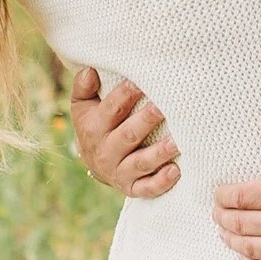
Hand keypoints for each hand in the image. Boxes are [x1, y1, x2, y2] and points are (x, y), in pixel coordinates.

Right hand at [69, 65, 181, 200]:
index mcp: (94, 128)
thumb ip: (84, 88)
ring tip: (176, 141)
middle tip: (162, 108)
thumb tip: (89, 71)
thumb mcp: (83, 107)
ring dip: (158, 153)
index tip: (140, 83)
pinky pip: (146, 188)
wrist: (94, 163)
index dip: (125, 95)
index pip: (110, 110)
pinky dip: (160, 183)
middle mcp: (106, 151)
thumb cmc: (95, 126)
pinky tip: (175, 171)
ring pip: (140, 163)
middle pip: (128, 136)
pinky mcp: (132, 188)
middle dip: (145, 121)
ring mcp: (119, 171)